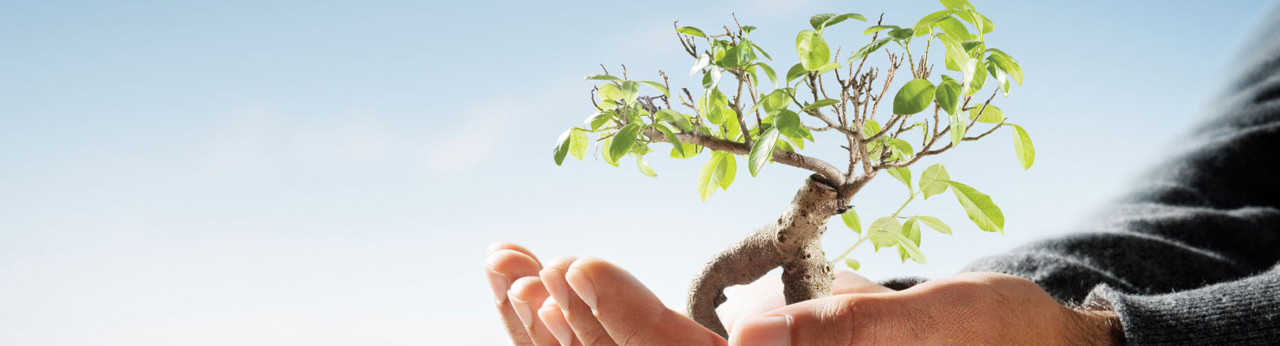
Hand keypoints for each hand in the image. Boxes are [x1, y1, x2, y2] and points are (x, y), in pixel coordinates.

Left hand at [483, 242, 1121, 345]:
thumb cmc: (997, 337)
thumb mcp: (943, 328)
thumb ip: (853, 333)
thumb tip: (754, 339)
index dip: (626, 327)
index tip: (573, 267)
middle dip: (568, 329)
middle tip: (511, 263)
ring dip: (569, 330)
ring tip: (516, 273)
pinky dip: (612, 329)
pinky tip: (568, 298)